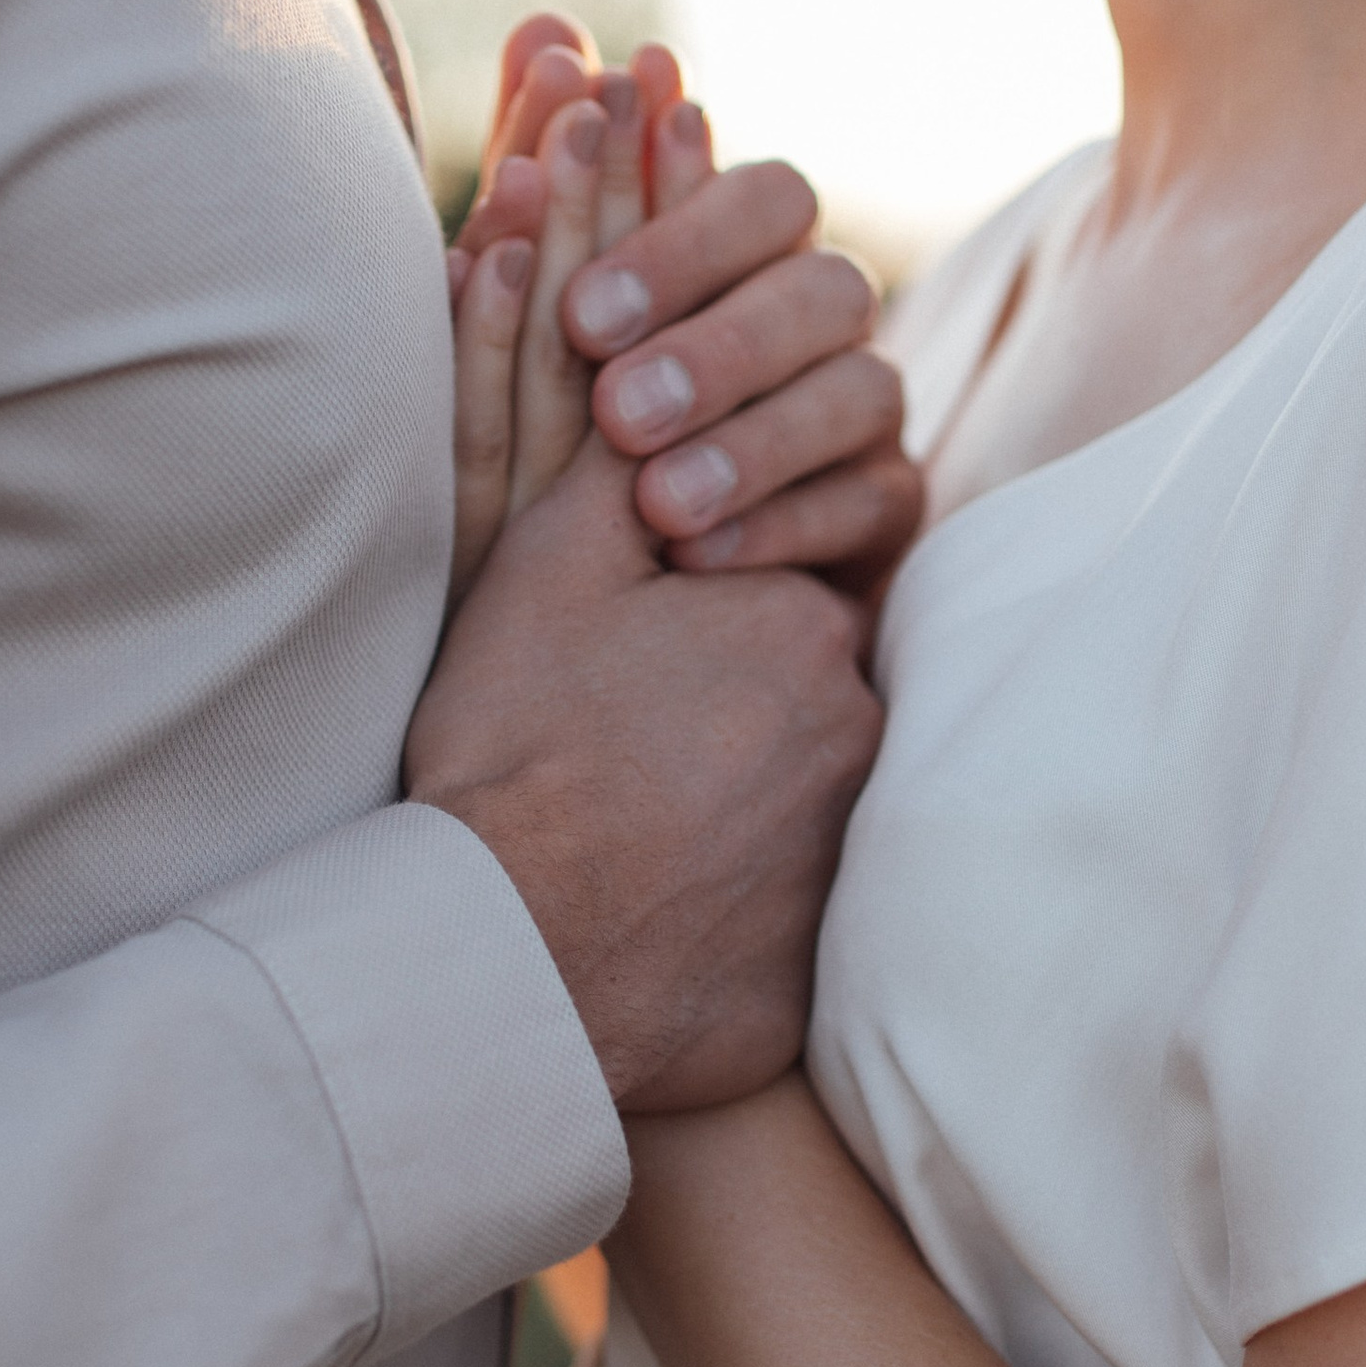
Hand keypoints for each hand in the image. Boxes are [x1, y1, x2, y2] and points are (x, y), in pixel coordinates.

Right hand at [407, 433, 881, 1110]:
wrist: (506, 947)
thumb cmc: (517, 744)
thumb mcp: (550, 566)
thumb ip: (627, 468)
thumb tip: (655, 406)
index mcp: (806, 620)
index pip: (780, 591)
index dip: (699, 617)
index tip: (628, 662)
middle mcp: (859, 728)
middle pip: (803, 696)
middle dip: (730, 708)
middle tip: (623, 743)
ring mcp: (851, 850)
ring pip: (803, 801)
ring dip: (739, 804)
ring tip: (632, 828)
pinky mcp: (823, 960)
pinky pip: (790, 914)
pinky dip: (738, 908)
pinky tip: (657, 911)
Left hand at [445, 16, 922, 597]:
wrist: (610, 570)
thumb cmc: (566, 399)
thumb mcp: (533, 292)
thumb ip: (545, 166)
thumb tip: (546, 31)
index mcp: (751, 245)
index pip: (772, 196)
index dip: (685, 241)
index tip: (581, 312)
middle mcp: (826, 311)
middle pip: (826, 289)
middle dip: (719, 348)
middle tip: (615, 414)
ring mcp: (868, 408)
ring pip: (863, 394)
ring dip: (756, 443)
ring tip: (656, 502)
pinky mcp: (888, 508)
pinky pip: (872, 506)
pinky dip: (783, 526)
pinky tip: (698, 556)